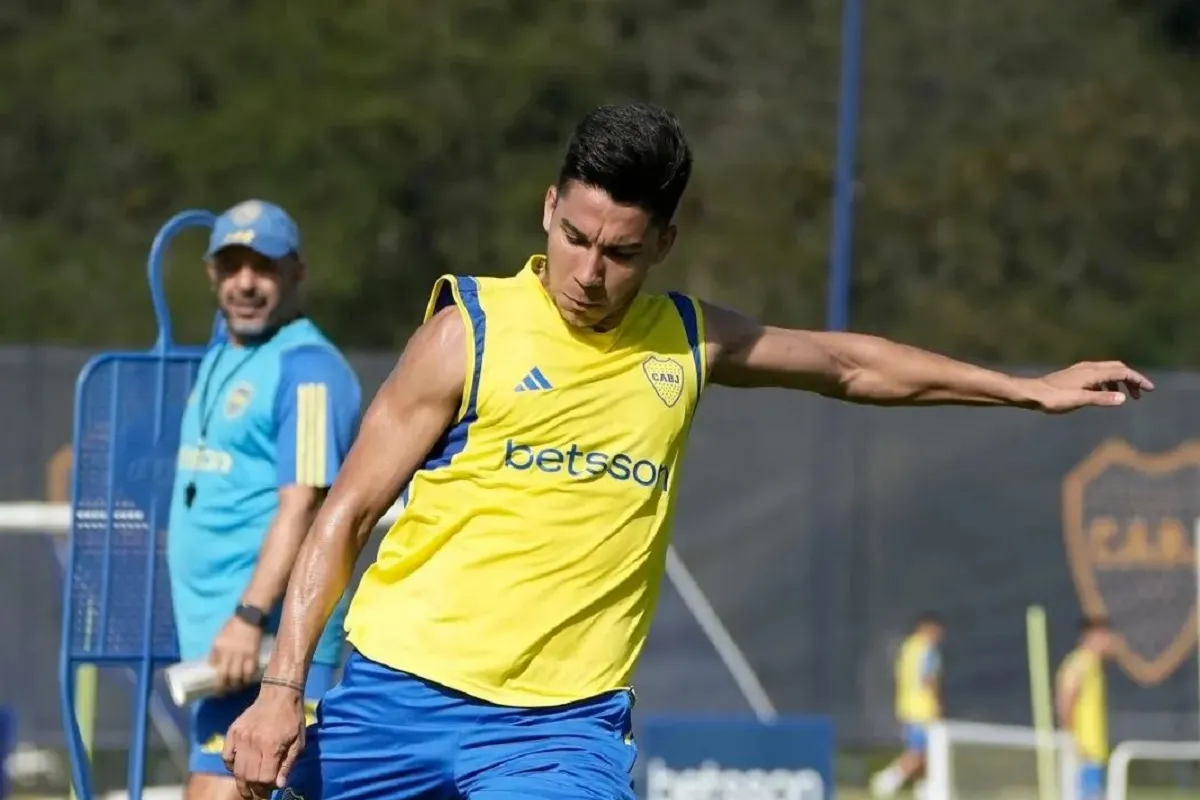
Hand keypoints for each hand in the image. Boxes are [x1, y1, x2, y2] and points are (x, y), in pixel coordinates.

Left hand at [209, 615, 262, 693]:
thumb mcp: (218, 638)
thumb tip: (213, 666)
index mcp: (219, 649)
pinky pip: (251, 670)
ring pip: (240, 676)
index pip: (218, 671)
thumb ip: (215, 653)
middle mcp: (230, 654)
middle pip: (228, 676)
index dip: (218, 684)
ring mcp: (243, 655)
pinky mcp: (254, 654)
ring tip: (237, 688)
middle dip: (227, 687)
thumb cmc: (231, 627)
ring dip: (238, 685)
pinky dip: (248, 678)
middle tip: (226, 692)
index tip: (217, 691)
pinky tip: (247, 680)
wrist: (249, 618)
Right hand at [223, 684, 305, 798]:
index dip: (267, 788)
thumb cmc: (292, 718)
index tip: (272, 789)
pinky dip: (231, 767)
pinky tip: (239, 769)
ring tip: (249, 789)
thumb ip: (287, 764)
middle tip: (259, 794)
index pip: (264, 778)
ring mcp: (240, 737)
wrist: (278, 694)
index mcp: (271, 746)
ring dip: (242, 783)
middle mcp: (253, 743)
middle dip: (254, 790)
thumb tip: (279, 785)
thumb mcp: (298, 741)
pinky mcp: (232, 732)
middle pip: (248, 777)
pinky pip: (226, 757)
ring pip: (236, 770)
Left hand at [1030, 361, 1153, 413]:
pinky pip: (1098, 376)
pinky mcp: (1075, 376)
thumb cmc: (1054, 398)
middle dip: (1131, 380)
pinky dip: (1107, 384)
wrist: (1031, 393)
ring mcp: (1081, 371)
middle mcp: (1089, 367)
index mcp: (1093, 372)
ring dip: (1119, 383)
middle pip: (1117, 369)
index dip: (1138, 379)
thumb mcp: (1079, 400)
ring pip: (1107, 372)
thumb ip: (1101, 399)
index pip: (1122, 372)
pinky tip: (1105, 395)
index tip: (1150, 389)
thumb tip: (1123, 399)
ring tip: (1125, 398)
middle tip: (1140, 394)